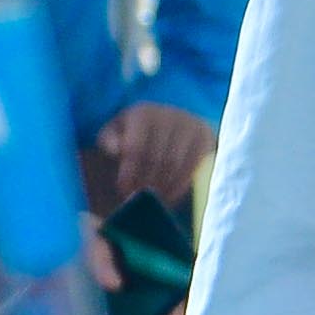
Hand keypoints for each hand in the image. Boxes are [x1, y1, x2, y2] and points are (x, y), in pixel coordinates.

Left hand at [95, 102, 214, 204]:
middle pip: (157, 158)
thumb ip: (109, 141)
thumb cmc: (135, 134)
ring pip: (175, 164)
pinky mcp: (205, 137)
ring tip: (152, 201)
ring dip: (162, 187)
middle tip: (138, 200)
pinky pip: (192, 167)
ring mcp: (189, 125)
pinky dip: (179, 185)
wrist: (170, 125)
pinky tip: (169, 196)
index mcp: (142, 113)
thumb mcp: (116, 133)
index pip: (135, 147)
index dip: (129, 172)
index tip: (124, 190)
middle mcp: (168, 114)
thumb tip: (116, 149)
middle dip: (145, 183)